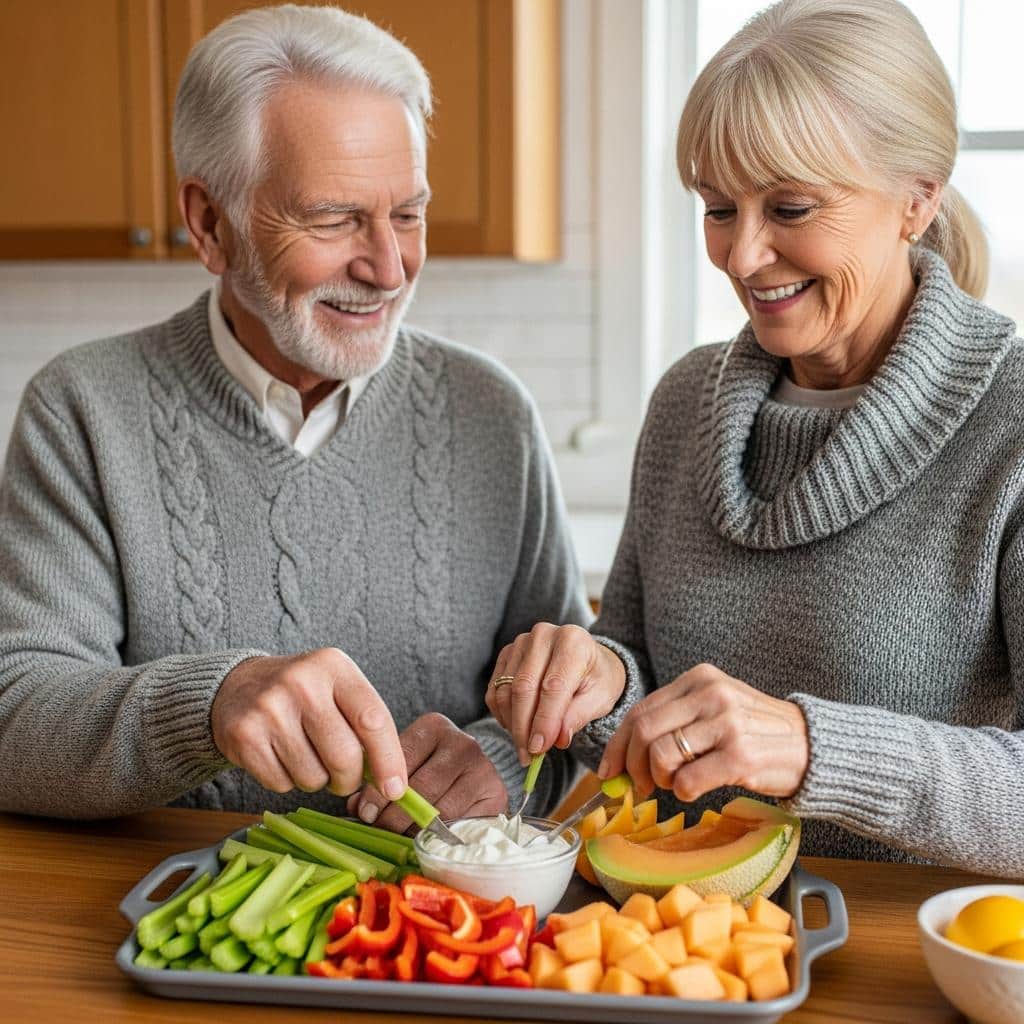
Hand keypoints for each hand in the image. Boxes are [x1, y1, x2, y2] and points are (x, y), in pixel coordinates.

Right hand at [211, 647, 406, 800]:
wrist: (239, 686)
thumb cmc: (303, 694)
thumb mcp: (337, 688)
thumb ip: (366, 724)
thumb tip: (391, 782)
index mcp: (333, 666)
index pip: (373, 719)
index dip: (389, 760)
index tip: (395, 788)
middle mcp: (302, 682)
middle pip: (344, 756)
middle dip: (350, 779)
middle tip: (344, 776)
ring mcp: (270, 709)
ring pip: (313, 777)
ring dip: (316, 780)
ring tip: (306, 756)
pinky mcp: (245, 736)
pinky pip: (282, 785)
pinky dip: (287, 782)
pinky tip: (280, 757)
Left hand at [347, 713, 506, 831]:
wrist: (477, 778)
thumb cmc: (432, 771)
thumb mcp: (407, 766)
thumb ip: (379, 781)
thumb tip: (354, 805)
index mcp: (434, 727)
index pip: (401, 759)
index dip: (379, 790)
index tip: (365, 812)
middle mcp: (462, 742)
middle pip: (420, 788)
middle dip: (394, 815)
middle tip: (380, 831)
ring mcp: (482, 768)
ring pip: (439, 809)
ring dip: (415, 830)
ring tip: (400, 838)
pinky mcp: (495, 794)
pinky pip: (460, 823)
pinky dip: (440, 837)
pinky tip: (428, 840)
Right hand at [485, 623, 625, 764]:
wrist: (587, 660)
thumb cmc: (597, 679)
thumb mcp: (600, 698)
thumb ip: (578, 716)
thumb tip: (558, 739)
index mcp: (573, 641)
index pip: (552, 686)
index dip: (544, 721)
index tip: (539, 749)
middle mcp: (544, 635)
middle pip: (523, 688)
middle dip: (524, 727)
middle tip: (528, 755)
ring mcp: (522, 642)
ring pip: (506, 690)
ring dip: (512, 723)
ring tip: (524, 746)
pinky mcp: (507, 652)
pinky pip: (495, 688)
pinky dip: (502, 713)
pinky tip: (516, 727)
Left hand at [599, 663, 808, 801]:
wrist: (811, 745)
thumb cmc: (755, 732)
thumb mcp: (715, 709)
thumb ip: (674, 722)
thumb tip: (623, 756)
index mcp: (699, 679)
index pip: (640, 709)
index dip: (618, 743)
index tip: (610, 768)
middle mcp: (711, 695)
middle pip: (644, 731)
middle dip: (632, 765)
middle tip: (639, 785)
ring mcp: (727, 723)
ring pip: (661, 755)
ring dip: (658, 780)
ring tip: (673, 785)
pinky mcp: (740, 756)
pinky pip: (688, 780)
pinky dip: (682, 792)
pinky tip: (694, 790)